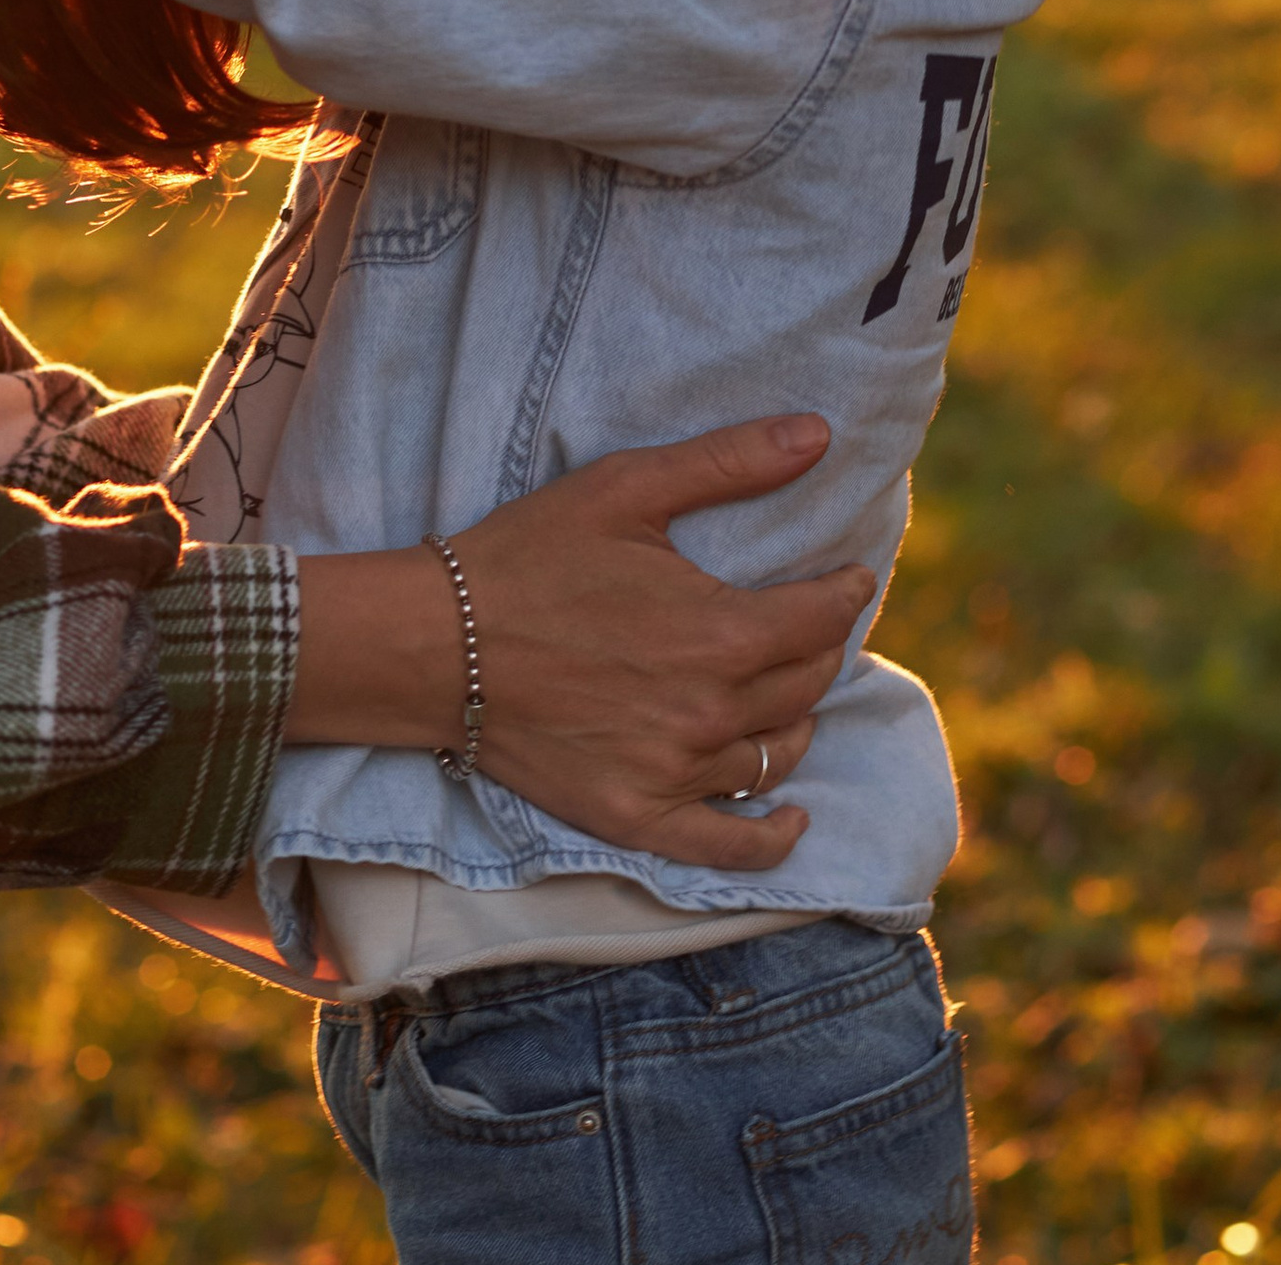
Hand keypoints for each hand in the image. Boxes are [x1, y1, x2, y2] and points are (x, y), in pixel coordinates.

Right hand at [289, 416, 876, 875]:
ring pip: (777, 753)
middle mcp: (711, 712)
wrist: (433, 643)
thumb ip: (728, 462)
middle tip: (810, 623)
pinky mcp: (636, 817)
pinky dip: (772, 840)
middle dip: (819, 645)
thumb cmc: (528, 555)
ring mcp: (676, 774)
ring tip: (788, 691)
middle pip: (807, 684)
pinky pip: (729, 847)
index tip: (847, 575)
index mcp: (721, 632)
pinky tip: (788, 819)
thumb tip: (818, 434)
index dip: (844, 591)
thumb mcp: (626, 489)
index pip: (822, 618)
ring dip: (796, 717)